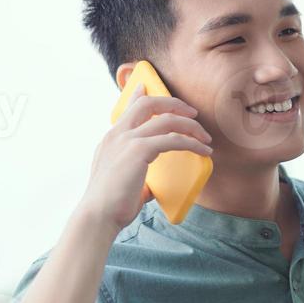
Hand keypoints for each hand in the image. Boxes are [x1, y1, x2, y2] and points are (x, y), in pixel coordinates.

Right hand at [76, 88, 211, 232]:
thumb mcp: (123, 184)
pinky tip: (203, 151)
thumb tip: (153, 186)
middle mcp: (117, 135)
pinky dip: (192, 143)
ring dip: (190, 125)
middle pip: (148, 103)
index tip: (148, 86)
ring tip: (205, 137)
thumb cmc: (110, 207)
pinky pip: (173, 139)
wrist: (98, 216)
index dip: (140, 95)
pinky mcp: (139, 150)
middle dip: (173, 103)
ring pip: (165, 119)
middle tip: (192, 112)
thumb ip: (138, 178)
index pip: (127, 109)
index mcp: (110, 140)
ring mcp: (127, 140)